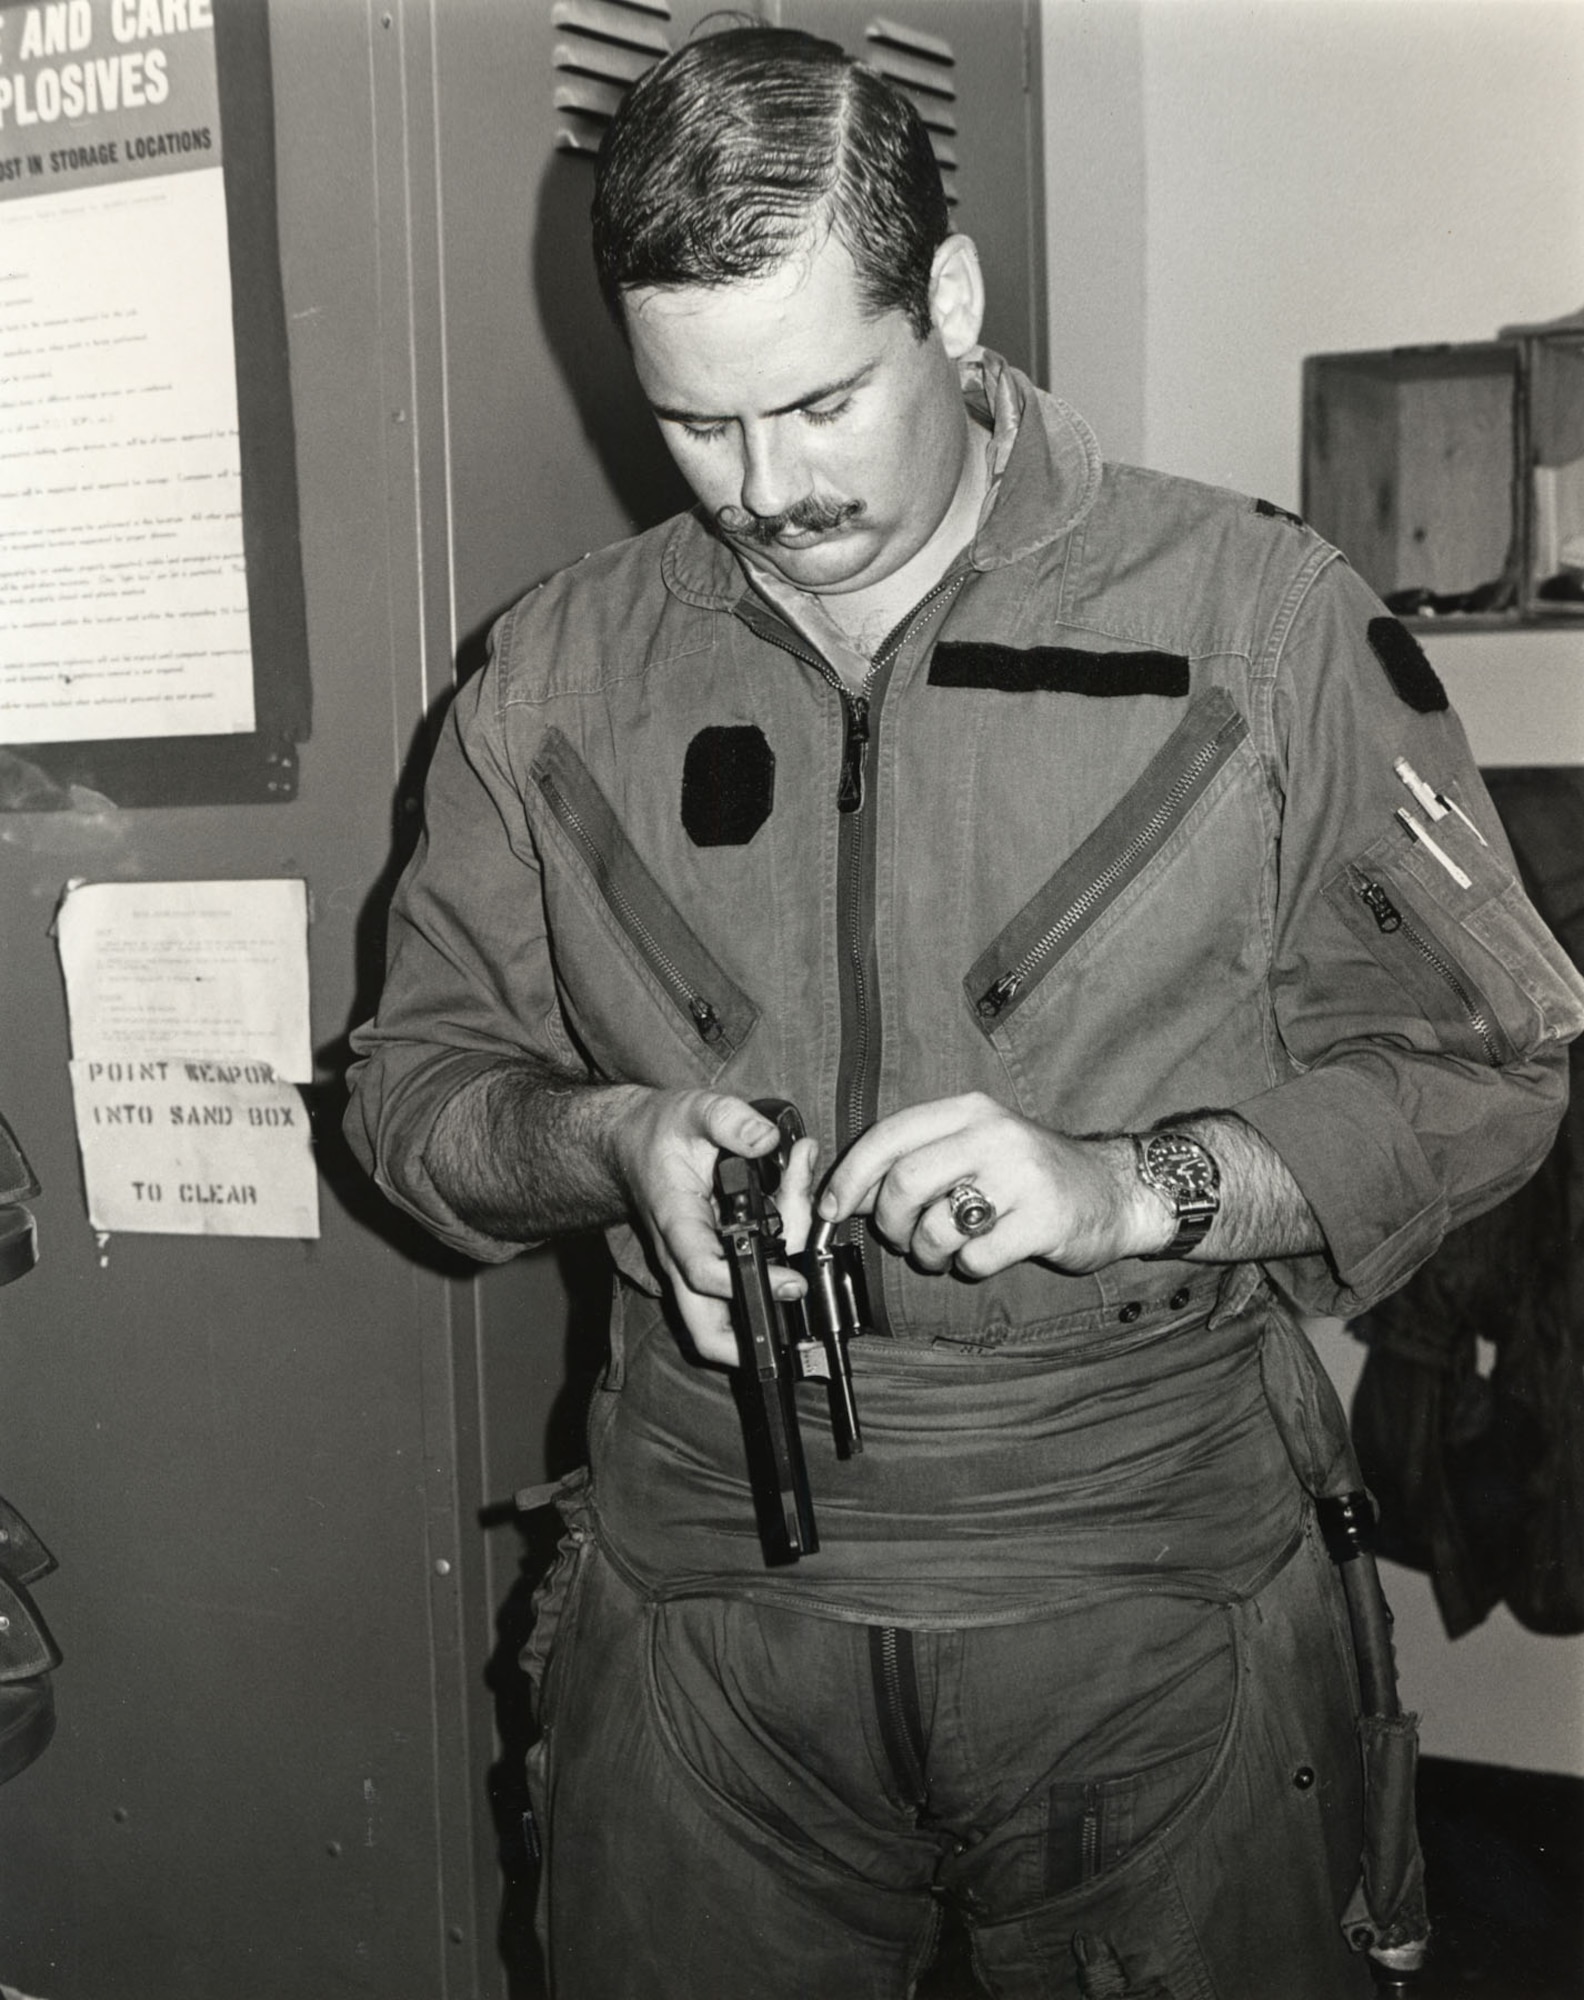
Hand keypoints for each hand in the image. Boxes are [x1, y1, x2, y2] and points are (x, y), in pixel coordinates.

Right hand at [608, 1088, 813, 1364]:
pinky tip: (794, 1249)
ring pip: (719, 1325)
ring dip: (765, 1314)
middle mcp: (681, 1258)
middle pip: (705, 1330)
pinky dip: (767, 1289)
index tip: (792, 1284)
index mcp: (676, 1223)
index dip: (747, 1284)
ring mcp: (691, 1269)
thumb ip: (731, 1121)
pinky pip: (733, 1300)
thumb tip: (769, 1140)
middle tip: (800, 1335)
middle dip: (750, 1346)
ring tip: (802, 1267)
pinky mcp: (704, 1269)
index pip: (703, 1271)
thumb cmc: (660, 1130)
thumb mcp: (695, 1110)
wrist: (628, 1143)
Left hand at [817, 1091, 1163, 1276]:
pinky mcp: (1043, 1220)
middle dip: (890, 1223)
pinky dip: (968, 1267)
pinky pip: (976, 1258)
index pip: (888, 1136)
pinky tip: (984, 1255)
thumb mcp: (977, 1144)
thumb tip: (845, 1191)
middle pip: (904, 1183)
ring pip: (936, 1227)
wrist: (1113, 1192)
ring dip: (927, 1253)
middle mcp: (994, 1134)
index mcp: (969, 1111)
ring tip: (944, 1252)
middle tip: (902, 1238)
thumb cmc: (1030, 1174)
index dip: (849, 1177)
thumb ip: (919, 1156)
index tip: (831, 1209)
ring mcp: (1022, 1176)